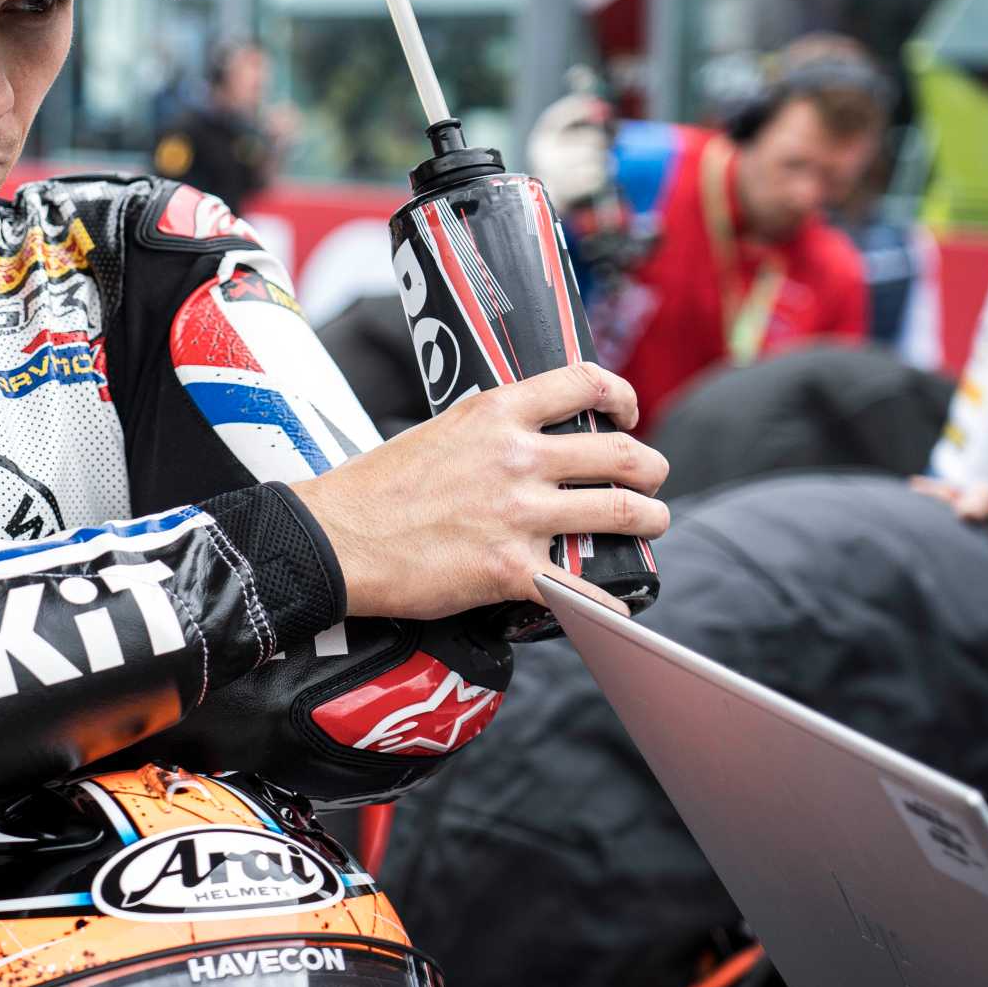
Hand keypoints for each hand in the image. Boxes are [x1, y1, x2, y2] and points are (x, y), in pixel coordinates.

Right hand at [291, 362, 668, 621]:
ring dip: (651, 521)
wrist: (335, 540)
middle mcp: (517, 457)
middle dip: (652, 469)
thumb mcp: (438, 432)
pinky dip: (609, 602)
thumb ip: (489, 435)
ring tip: (650, 525)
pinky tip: (615, 605)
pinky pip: (584, 589)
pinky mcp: (511, 570)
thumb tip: (526, 446)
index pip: (585, 381)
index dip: (622, 395)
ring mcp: (519, 515)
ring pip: (624, 512)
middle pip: (623, 453)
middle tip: (650, 481)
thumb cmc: (373, 489)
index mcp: (496, 414)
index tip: (626, 414)